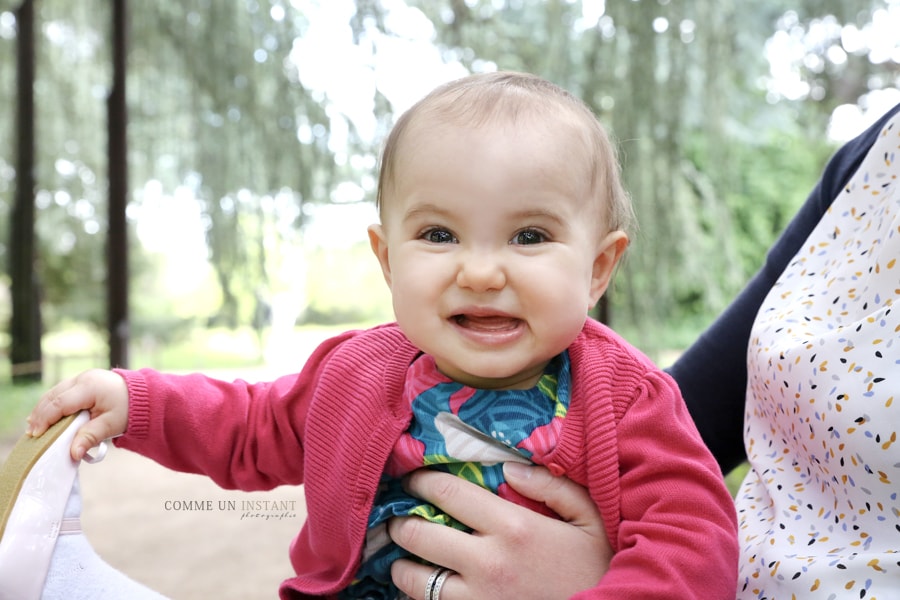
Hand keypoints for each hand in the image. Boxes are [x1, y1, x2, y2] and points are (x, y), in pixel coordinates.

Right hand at [26, 368, 129, 460]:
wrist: (143, 395)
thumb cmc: (128, 410)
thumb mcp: (111, 425)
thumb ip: (90, 437)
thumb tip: (73, 454)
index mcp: (90, 387)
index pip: (60, 403)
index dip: (46, 419)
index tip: (36, 434)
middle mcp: (83, 378)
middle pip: (53, 396)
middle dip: (40, 415)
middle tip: (31, 433)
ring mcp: (82, 377)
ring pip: (54, 393)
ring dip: (43, 409)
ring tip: (34, 427)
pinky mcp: (82, 380)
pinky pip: (61, 392)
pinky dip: (52, 404)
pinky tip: (46, 417)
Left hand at [388, 462, 610, 599]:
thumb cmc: (596, 568)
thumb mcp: (588, 519)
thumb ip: (552, 486)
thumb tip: (509, 467)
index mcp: (513, 526)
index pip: (447, 492)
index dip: (421, 481)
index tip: (414, 479)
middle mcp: (487, 562)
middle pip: (419, 535)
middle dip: (401, 523)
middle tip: (400, 518)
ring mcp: (477, 598)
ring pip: (414, 579)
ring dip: (402, 564)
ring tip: (404, 557)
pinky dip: (420, 596)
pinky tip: (425, 588)